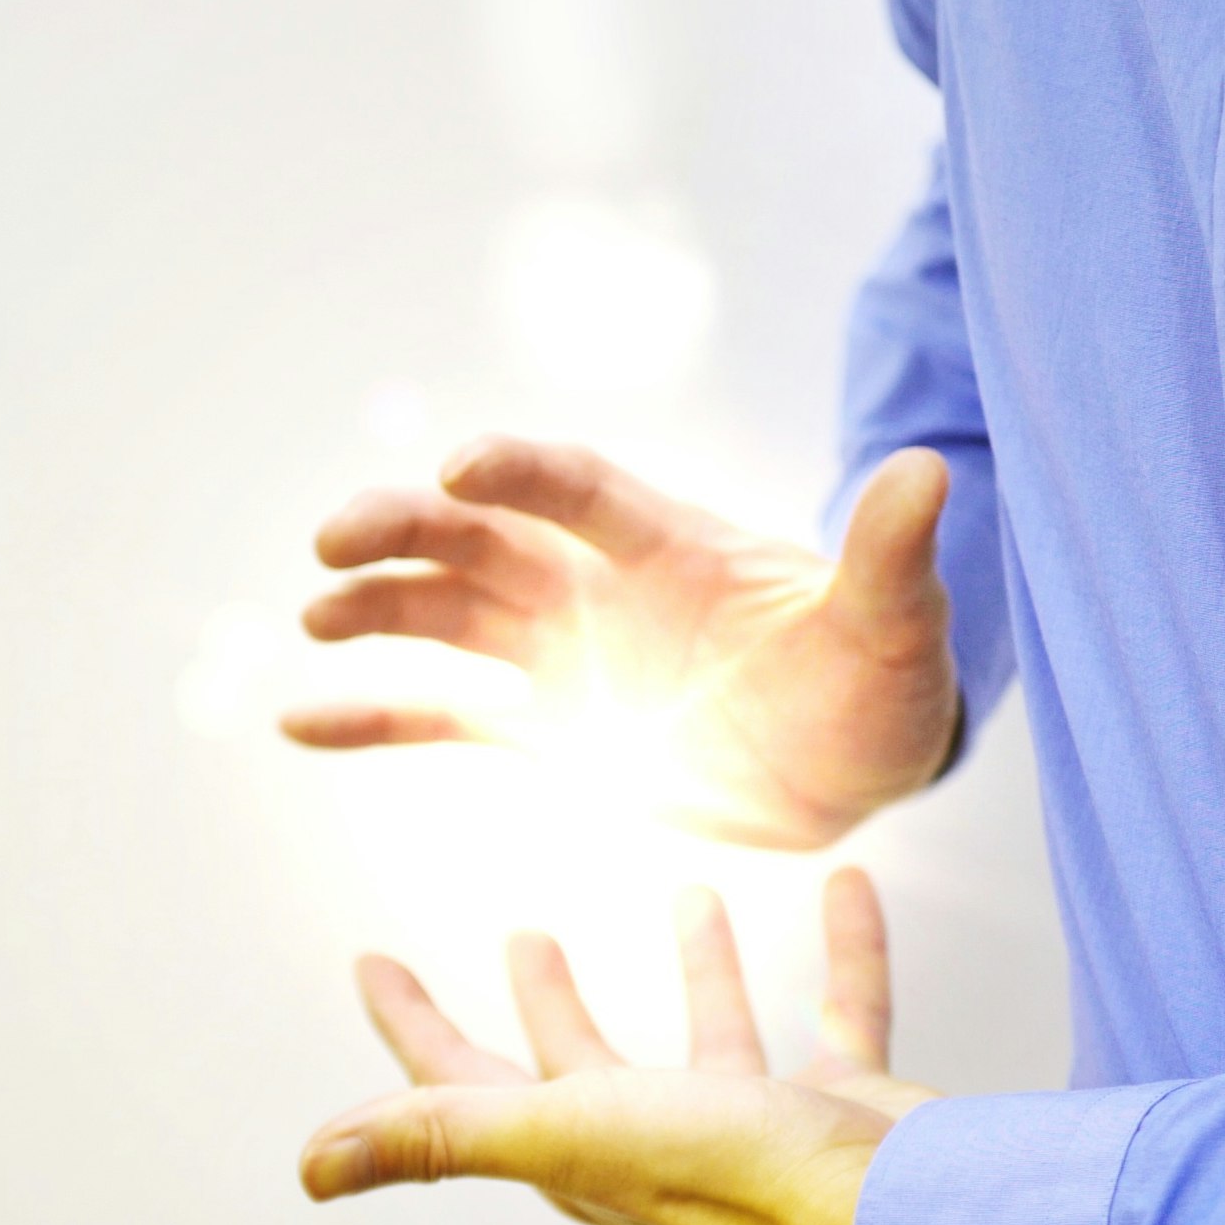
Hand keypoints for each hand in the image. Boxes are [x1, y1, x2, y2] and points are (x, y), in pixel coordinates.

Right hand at [283, 437, 960, 849]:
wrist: (855, 759)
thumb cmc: (880, 679)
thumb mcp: (897, 625)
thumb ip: (890, 558)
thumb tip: (929, 473)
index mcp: (671, 546)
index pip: (580, 489)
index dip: (521, 473)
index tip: (460, 465)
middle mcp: (601, 587)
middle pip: (484, 538)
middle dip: (408, 530)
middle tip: (333, 537)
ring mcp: (566, 654)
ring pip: (449, 615)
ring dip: (379, 609)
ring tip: (313, 612)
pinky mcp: (550, 729)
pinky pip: (444, 718)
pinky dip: (373, 718)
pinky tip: (295, 719)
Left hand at [298, 866, 937, 1224]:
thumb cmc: (736, 1179)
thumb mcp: (573, 1131)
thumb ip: (445, 1134)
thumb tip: (306, 1167)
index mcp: (580, 1151)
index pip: (464, 1089)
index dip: (410, 1026)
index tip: (370, 957)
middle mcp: (660, 1143)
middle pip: (581, 1064)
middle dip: (546, 1000)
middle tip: (520, 932)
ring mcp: (760, 1130)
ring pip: (716, 1035)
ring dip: (701, 968)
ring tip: (692, 893)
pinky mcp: (844, 1107)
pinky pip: (838, 1010)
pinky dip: (841, 950)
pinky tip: (846, 889)